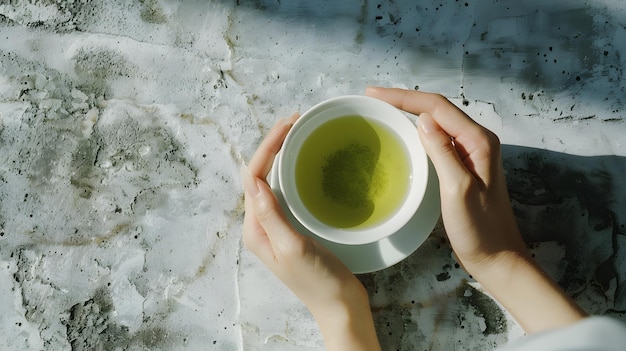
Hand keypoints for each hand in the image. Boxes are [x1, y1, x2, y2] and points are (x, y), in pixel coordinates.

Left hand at [241, 114, 379, 350]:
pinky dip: (294, 171)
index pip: (253, 178)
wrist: (340, 306)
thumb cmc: (318, 282)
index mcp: (255, 229)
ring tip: (299, 133)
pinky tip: (306, 162)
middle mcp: (261, 225)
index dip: (267, 148)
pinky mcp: (294, 227)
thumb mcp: (293, 248)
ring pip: (273, 181)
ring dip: (282, 155)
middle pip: (260, 175)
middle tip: (295, 121)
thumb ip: (271, 215)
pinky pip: (288, 191)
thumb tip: (253, 179)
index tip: (288, 126)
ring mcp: (278, 226)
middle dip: (273, 145)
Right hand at [365, 87, 523, 271]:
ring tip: (383, 109)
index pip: (437, 107)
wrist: (496, 257)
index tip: (373, 94)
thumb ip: (443, 152)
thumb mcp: (458, 189)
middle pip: (437, 109)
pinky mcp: (463, 166)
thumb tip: (424, 120)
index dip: (404, 97)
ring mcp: (470, 153)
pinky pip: (438, 140)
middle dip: (405, 100)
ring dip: (411, 112)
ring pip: (437, 122)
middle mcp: (477, 141)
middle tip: (372, 98)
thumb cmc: (479, 228)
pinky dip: (418, 131)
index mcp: (478, 141)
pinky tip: (403, 134)